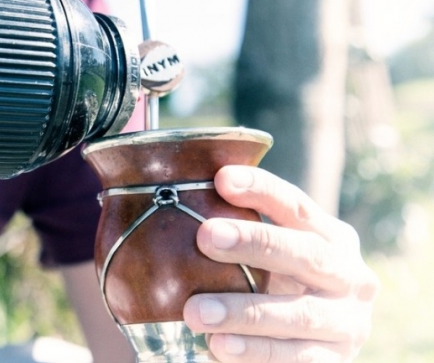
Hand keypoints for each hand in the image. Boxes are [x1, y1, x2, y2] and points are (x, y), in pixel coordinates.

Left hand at [183, 166, 379, 361]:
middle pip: (305, 253)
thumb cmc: (282, 284)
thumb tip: (175, 201)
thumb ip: (241, 232)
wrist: (320, 342)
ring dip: (244, 311)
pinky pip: (295, 358)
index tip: (222, 179)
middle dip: (255, 242)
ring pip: (298, 314)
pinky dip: (256, 352)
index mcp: (332, 238)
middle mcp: (348, 276)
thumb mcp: (274, 255)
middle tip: (205, 236)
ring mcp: (346, 322)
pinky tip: (219, 346)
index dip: (262, 190)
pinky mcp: (334, 361)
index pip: (297, 206)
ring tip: (195, 311)